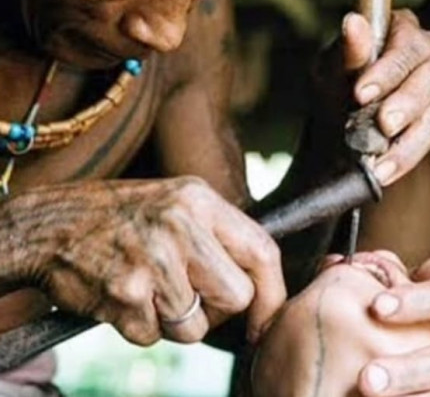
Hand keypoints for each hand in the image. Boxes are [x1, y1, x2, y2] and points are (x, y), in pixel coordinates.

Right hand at [5, 176, 284, 344]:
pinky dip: (140, 327)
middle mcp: (181, 225)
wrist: (50, 226)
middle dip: (217, 311)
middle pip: (236, 297)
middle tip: (189, 298)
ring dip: (173, 322)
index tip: (265, 319)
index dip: (272, 293)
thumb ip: (220, 235)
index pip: (262, 251)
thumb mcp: (179, 203)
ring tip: (149, 290)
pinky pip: (153, 336)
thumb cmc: (125, 219)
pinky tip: (124, 296)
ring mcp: (152, 260)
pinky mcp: (125, 293)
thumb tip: (262, 287)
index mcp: (200, 200)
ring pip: (195, 327)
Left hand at [343, 10, 429, 185]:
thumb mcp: (332, 68)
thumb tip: (353, 23)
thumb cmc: (337, 84)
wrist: (337, 121)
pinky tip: (387, 170)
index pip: (405, 46)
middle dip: (405, 104)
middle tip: (383, 125)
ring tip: (381, 164)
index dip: (386, 71)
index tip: (361, 93)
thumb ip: (347, 52)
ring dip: (408, 141)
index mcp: (404, 29)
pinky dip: (408, 156)